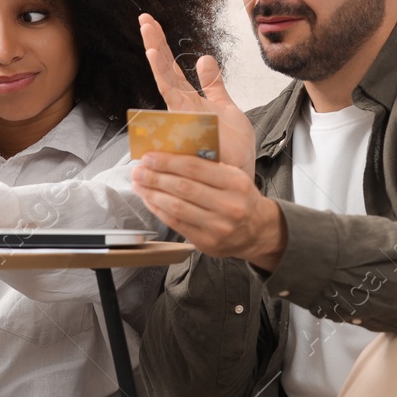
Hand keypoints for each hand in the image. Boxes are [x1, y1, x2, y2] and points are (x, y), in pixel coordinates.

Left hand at [131, 151, 287, 268]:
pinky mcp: (206, 242)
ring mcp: (217, 226)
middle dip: (155, 177)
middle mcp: (229, 205)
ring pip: (176, 207)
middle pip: (183, 187)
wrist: (257, 231)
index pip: (195, 167)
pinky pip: (176, 223)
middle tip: (138, 170)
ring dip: (152, 194)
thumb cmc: (240, 198)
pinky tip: (149, 200)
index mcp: (235, 182)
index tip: (150, 157)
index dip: (168, 161)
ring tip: (139, 185)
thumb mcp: (233, 177)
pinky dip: (159, 210)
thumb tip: (170, 155)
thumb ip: (208, 166)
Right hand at [139, 12, 256, 178]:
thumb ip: (213, 85)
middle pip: (164, 73)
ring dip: (159, 62)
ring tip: (150, 38)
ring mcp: (184, 122)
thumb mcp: (226, 108)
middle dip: (155, 45)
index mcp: (188, 103)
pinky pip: (178, 109)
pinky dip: (169, 89)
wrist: (238, 176)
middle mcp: (181, 111)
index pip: (170, 70)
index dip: (160, 46)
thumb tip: (204, 57)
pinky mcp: (192, 133)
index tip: (149, 22)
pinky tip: (163, 69)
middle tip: (145, 19)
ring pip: (167, 87)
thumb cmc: (231, 148)